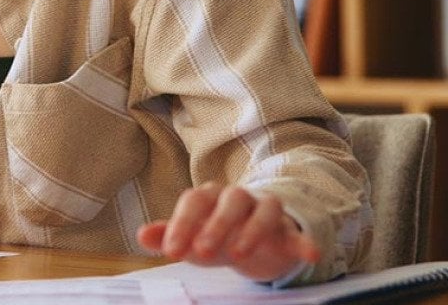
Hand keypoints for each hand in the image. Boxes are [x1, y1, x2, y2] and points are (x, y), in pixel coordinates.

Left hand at [136, 182, 319, 281]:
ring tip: (239, 254)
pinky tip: (309, 253)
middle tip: (201, 252)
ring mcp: (265, 210)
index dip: (181, 224)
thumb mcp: (191, 238)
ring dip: (252, 229)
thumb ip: (167, 235)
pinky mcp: (288, 229)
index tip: (170, 251)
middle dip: (215, 225)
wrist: (252, 242)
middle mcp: (237, 198)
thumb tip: (141, 235)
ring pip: (264, 208)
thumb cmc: (215, 236)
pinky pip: (298, 232)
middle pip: (230, 201)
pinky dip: (304, 241)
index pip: (193, 201)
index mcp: (209, 197)